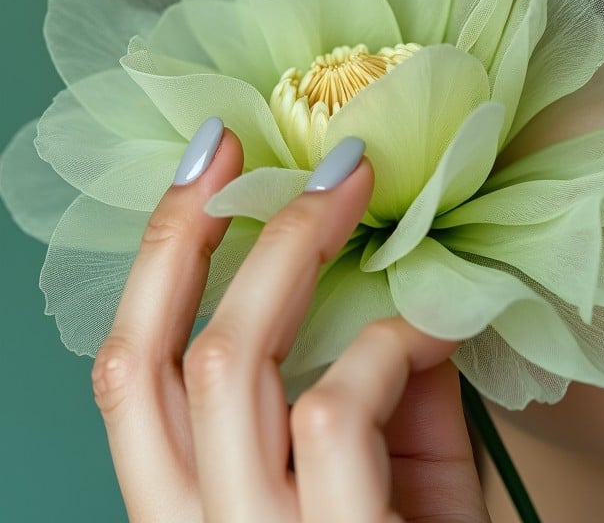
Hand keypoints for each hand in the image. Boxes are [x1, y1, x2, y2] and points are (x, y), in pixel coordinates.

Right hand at [91, 126, 488, 521]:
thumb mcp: (395, 476)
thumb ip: (388, 388)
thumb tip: (399, 282)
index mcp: (194, 508)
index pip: (130, 377)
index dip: (156, 263)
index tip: (202, 168)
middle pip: (152, 359)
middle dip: (200, 233)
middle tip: (252, 150)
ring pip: (229, 366)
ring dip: (298, 254)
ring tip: (354, 190)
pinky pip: (332, 409)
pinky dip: (389, 347)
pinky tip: (440, 328)